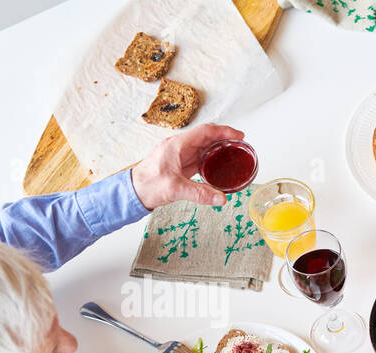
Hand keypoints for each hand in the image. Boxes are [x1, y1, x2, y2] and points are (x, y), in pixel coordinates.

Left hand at [130, 123, 245, 208]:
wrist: (134, 192)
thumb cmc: (148, 185)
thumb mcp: (175, 189)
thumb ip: (199, 194)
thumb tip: (221, 198)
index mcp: (177, 145)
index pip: (205, 131)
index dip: (224, 131)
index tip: (239, 135)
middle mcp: (179, 146)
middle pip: (206, 137)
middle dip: (225, 138)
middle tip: (241, 145)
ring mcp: (179, 155)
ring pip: (203, 146)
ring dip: (219, 148)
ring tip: (234, 154)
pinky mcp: (180, 164)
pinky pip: (199, 157)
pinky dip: (212, 158)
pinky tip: (219, 165)